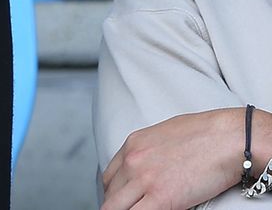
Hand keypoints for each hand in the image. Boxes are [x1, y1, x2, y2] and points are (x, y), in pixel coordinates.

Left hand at [101, 109, 245, 209]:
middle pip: (110, 194)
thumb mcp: (164, 135)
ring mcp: (144, 180)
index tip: (123, 200)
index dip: (115, 193)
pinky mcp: (161, 198)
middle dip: (118, 205)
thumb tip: (151, 168)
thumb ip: (150, 153)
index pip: (109, 177)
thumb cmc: (206, 134)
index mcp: (133, 145)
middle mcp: (133, 161)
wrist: (228, 138)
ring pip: (115, 207)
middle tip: (131, 208)